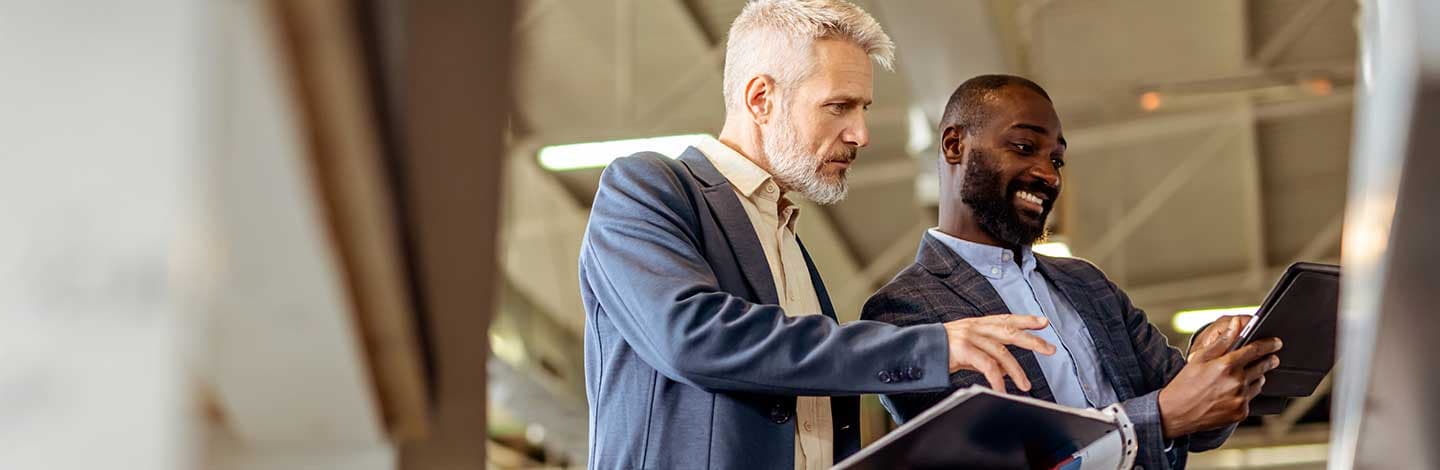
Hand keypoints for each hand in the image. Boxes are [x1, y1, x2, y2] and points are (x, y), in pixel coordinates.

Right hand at [942, 315, 1056, 391]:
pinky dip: (997, 380)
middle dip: (1032, 340)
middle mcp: (975, 326)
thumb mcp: (966, 348)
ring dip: (1016, 370)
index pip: (1006, 319)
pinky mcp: (963, 349)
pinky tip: (1002, 390)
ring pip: (1001, 351)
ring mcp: (969, 336)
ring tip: (1025, 385)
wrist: (916, 349)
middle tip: (1049, 349)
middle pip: (1009, 331)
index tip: (1043, 322)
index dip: (1025, 319)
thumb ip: (986, 355)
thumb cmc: (940, 350)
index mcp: (977, 324)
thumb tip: (1004, 369)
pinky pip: (987, 366)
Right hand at [1158, 315, 1281, 438]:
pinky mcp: (1241, 412)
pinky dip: (1246, 393)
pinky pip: (1251, 398)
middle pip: (1263, 366)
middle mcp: (1236, 382)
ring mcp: (1240, 399)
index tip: (1276, 342)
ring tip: (1248, 375)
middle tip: (1272, 357)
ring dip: (1258, 376)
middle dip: (1269, 359)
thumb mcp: (1199, 358)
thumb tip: (1236, 324)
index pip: (1255, 350)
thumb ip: (1222, 341)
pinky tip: (1235, 392)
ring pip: (1259, 382)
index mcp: (1226, 365)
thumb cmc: (1185, 383)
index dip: (1268, 344)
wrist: (1176, 413)